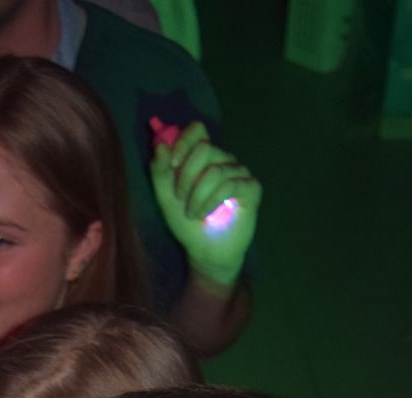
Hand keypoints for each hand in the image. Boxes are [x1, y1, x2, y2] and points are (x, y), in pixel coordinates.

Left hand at [150, 122, 259, 289]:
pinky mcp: (251, 188)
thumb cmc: (187, 225)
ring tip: (193, 214)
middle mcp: (222, 160)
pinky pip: (231, 183)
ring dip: (198, 195)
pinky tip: (206, 214)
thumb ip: (160, 172)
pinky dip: (213, 200)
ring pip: (215, 170)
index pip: (197, 130)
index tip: (172, 164)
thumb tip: (160, 145)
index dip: (183, 142)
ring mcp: (239, 173)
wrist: (205, 252)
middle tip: (181, 199)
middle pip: (205, 148)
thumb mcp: (166, 198)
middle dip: (187, 176)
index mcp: (202, 158)